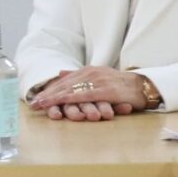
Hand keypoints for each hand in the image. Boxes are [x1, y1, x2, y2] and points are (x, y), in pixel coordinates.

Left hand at [28, 67, 148, 121]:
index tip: (36, 97)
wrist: (144, 86)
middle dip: (47, 94)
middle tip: (33, 103)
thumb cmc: (122, 87)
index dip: (50, 89)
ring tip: (40, 105)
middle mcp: (91, 74)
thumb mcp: (99, 78)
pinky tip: (60, 104)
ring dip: (54, 98)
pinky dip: (70, 99)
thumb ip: (80, 77)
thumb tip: (60, 73)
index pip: (65, 81)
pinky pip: (84, 95)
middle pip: (65, 85)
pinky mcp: (105, 91)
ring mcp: (98, 81)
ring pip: (71, 89)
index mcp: (88, 71)